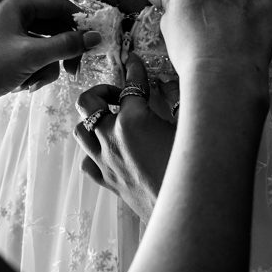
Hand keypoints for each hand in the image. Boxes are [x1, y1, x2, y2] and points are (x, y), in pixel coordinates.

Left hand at [0, 0, 101, 117]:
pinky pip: (32, 61)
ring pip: (45, 49)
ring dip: (45, 68)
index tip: (93, 43)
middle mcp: (13, 17)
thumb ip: (66, 45)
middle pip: (54, 29)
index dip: (79, 23)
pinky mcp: (5, 56)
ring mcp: (9, 37)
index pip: (60, 5)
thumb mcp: (32, 56)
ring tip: (32, 82)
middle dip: (61, 53)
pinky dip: (33, 74)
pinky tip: (21, 87)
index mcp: (17, 6)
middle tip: (72, 71)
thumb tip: (95, 37)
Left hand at [73, 53, 178, 219]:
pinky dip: (94, 152)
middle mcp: (111, 137)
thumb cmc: (192, 168)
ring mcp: (105, 161)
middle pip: (87, 102)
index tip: (135, 62)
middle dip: (101, 91)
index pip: (131, 84)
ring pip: (80, 130)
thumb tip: (176, 88)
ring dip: (93, 119)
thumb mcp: (188, 128)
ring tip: (111, 119)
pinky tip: (109, 150)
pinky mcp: (108, 181)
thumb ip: (178, 104)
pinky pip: (88, 162)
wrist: (185, 210)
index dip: (135, 69)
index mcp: (133, 120)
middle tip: (120, 94)